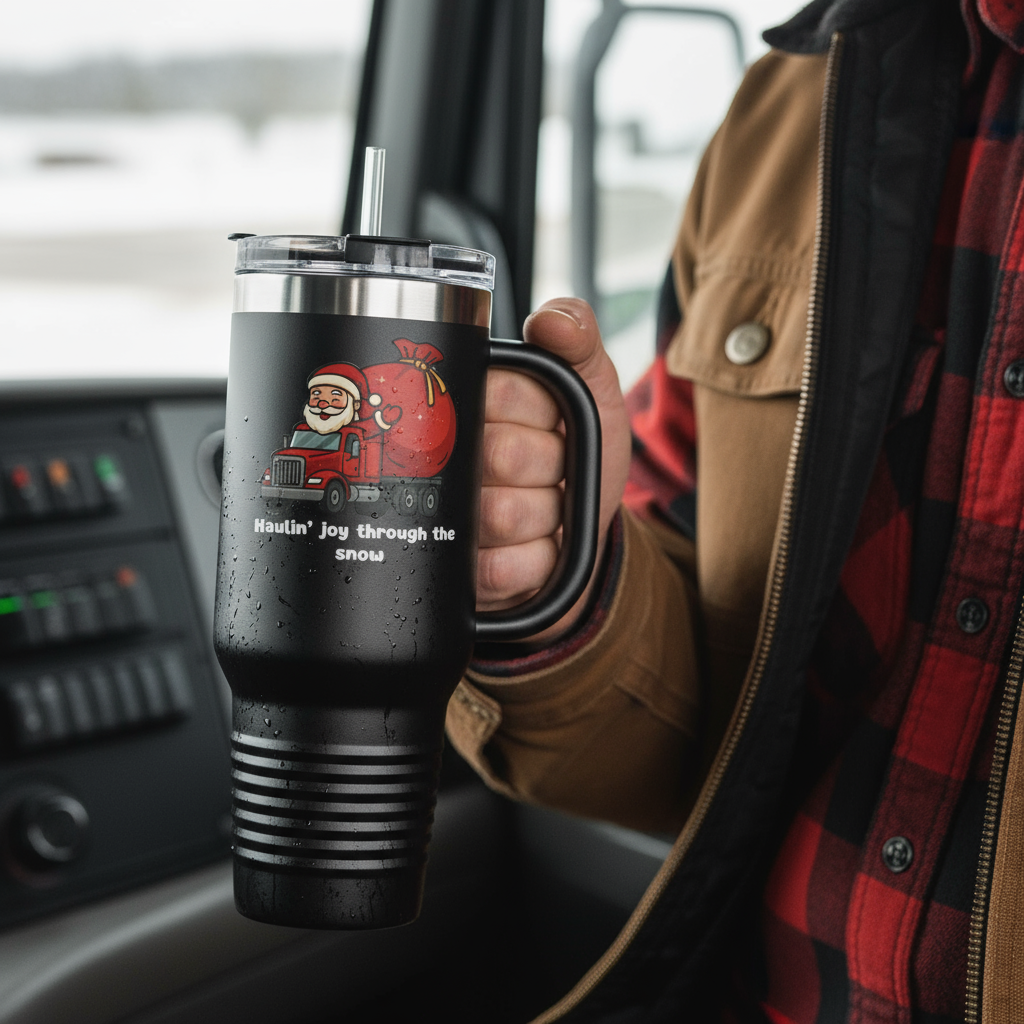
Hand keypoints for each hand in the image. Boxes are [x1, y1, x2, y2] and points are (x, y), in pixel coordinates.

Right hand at [476, 298, 630, 636]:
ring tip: (543, 510)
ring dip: (543, 517)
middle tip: (550, 470)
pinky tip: (534, 548)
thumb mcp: (594, 394)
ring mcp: (451, 516)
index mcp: (478, 401)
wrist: (579, 540)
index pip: (502, 391)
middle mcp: (452, 454)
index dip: (543, 414)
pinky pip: (500, 568)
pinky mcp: (461, 574)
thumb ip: (580, 342)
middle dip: (548, 467)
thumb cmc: (583, 460)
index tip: (551, 424)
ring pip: (501, 513)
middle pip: (500, 454)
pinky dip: (534, 561)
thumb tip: (550, 321)